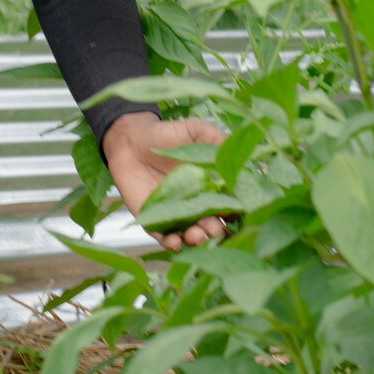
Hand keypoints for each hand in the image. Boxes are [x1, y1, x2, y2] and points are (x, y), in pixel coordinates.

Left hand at [100, 110, 227, 250]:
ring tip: (197, 235)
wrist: (131, 139)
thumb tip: (243, 154)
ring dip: (196, 239)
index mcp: (209, 186)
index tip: (237, 211)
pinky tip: (174, 241)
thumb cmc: (165, 134)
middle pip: (211, 225)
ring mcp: (175, 214)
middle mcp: (195, 204)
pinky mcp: (154, 220)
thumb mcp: (193, 130)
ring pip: (191, 235)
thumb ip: (215, 139)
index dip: (233, 210)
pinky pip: (164, 237)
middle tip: (216, 227)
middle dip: (216, 230)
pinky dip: (171, 242)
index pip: (227, 205)